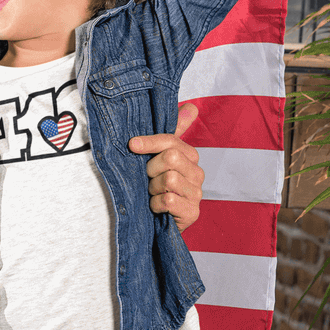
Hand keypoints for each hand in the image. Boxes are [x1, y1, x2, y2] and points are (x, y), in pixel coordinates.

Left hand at [129, 102, 204, 232]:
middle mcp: (197, 173)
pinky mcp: (193, 212)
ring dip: (152, 189)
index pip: (171, 141)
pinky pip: (169, 201)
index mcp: (190, 156)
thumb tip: (192, 106)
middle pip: (170, 158)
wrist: (154, 222)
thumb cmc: (154, 187)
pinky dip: (155, 205)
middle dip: (151, 169)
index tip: (132, 145)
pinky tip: (156, 208)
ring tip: (153, 194)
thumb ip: (172, 132)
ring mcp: (197, 193)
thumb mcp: (157, 158)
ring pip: (169, 179)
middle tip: (148, 180)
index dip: (149, 142)